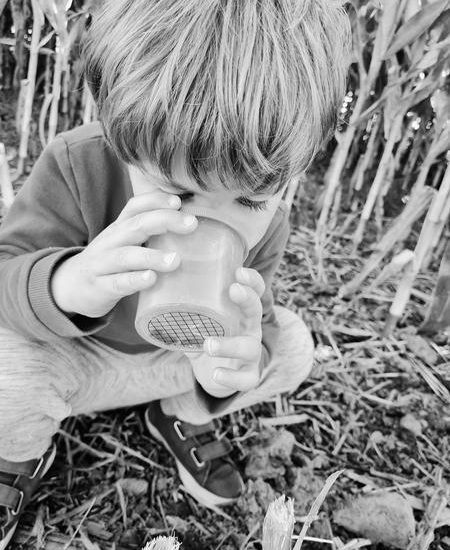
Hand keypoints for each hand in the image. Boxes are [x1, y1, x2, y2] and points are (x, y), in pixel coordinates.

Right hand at [50, 191, 197, 317]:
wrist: (70, 286)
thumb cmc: (110, 262)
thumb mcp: (126, 242)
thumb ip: (150, 233)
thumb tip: (191, 225)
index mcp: (120, 228)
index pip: (135, 206)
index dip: (155, 200)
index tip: (179, 201)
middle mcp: (111, 241)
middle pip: (136, 225)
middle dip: (165, 221)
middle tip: (192, 224)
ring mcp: (103, 264)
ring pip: (127, 256)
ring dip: (152, 256)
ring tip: (175, 260)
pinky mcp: (100, 288)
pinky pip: (117, 283)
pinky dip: (134, 280)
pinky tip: (151, 279)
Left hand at [187, 267, 264, 396]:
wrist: (217, 375)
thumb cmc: (209, 339)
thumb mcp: (199, 322)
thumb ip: (184, 310)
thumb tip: (157, 289)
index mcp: (241, 312)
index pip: (254, 291)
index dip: (251, 280)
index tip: (238, 271)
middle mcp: (250, 329)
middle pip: (256, 310)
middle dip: (248, 299)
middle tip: (233, 290)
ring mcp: (251, 354)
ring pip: (250, 347)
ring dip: (230, 345)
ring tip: (208, 345)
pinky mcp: (247, 376)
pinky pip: (245, 379)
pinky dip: (231, 378)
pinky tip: (216, 374)